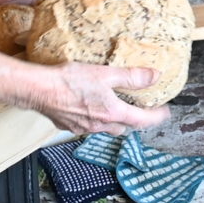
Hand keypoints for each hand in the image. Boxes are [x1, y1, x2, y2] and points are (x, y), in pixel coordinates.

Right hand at [32, 63, 169, 135]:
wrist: (39, 89)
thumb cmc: (70, 81)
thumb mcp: (106, 74)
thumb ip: (132, 77)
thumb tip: (154, 76)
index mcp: (112, 113)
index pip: (142, 120)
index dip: (156, 117)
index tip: (164, 113)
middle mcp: (99, 125)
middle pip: (123, 127)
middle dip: (132, 120)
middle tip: (136, 107)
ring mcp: (83, 128)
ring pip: (104, 128)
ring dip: (111, 120)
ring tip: (110, 104)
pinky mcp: (68, 126)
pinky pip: (86, 125)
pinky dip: (92, 118)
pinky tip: (86, 105)